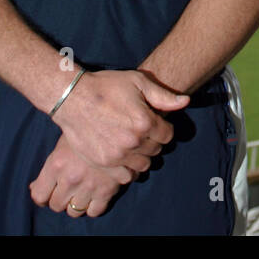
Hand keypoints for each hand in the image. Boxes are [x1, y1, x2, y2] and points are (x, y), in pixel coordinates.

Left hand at [29, 134, 130, 217]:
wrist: (116, 126)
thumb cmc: (86, 130)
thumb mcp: (63, 143)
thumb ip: (49, 168)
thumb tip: (33, 186)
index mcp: (56, 164)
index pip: (39, 195)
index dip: (42, 198)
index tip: (47, 195)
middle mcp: (70, 178)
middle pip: (56, 205)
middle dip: (60, 200)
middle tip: (66, 191)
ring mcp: (89, 186)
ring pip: (74, 211)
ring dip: (75, 205)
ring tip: (80, 194)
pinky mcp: (107, 190)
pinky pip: (94, 211)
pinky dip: (93, 207)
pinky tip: (94, 197)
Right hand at [51, 68, 189, 171]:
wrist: (73, 98)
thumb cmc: (106, 86)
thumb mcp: (137, 82)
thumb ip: (163, 95)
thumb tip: (186, 102)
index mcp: (145, 121)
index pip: (168, 135)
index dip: (163, 128)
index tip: (155, 123)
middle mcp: (134, 141)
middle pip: (156, 150)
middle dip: (153, 141)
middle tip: (142, 132)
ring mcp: (118, 155)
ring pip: (143, 165)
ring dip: (142, 156)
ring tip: (133, 144)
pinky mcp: (104, 163)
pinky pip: (126, 176)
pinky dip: (129, 169)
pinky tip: (124, 157)